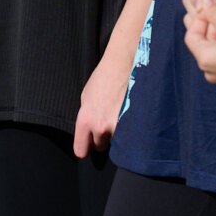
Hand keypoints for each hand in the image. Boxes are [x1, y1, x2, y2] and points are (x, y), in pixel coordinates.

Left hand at [72, 40, 133, 157]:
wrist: (125, 64)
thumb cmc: (105, 77)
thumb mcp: (86, 97)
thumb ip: (86, 118)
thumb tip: (88, 134)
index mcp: (85, 120)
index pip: (81, 151)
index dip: (87, 147)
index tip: (91, 143)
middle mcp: (100, 127)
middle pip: (100, 147)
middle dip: (104, 138)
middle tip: (109, 121)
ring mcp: (118, 127)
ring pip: (116, 143)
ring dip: (118, 134)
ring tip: (121, 114)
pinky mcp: (134, 125)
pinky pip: (130, 137)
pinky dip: (130, 129)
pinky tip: (130, 116)